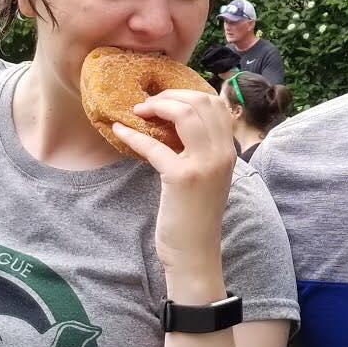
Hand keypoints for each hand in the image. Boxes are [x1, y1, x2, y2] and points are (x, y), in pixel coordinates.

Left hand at [109, 85, 235, 292]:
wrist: (195, 252)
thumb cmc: (195, 215)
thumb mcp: (206, 176)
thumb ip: (199, 149)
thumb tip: (174, 121)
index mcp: (229, 151)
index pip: (215, 104)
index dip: (187, 94)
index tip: (164, 101)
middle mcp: (222, 153)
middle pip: (199, 102)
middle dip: (169, 96)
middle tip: (147, 104)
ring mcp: (204, 165)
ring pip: (184, 114)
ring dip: (156, 106)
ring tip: (138, 111)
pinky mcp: (182, 178)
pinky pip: (154, 145)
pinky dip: (132, 135)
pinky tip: (118, 130)